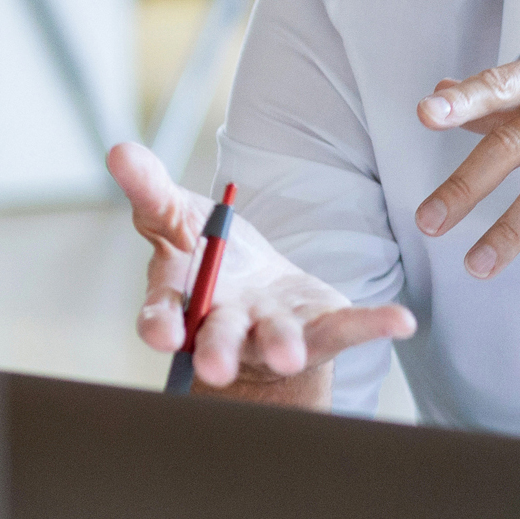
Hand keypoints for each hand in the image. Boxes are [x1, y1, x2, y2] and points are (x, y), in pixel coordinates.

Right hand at [114, 143, 414, 394]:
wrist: (258, 295)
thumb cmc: (206, 254)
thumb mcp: (177, 216)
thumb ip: (150, 190)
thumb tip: (118, 150)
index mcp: (183, 301)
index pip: (163, 316)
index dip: (160, 325)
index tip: (161, 335)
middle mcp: (227, 326)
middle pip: (218, 338)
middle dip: (217, 350)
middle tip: (217, 368)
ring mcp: (274, 332)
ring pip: (277, 341)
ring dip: (282, 346)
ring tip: (289, 354)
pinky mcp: (320, 329)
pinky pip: (347, 329)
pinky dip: (374, 325)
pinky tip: (401, 322)